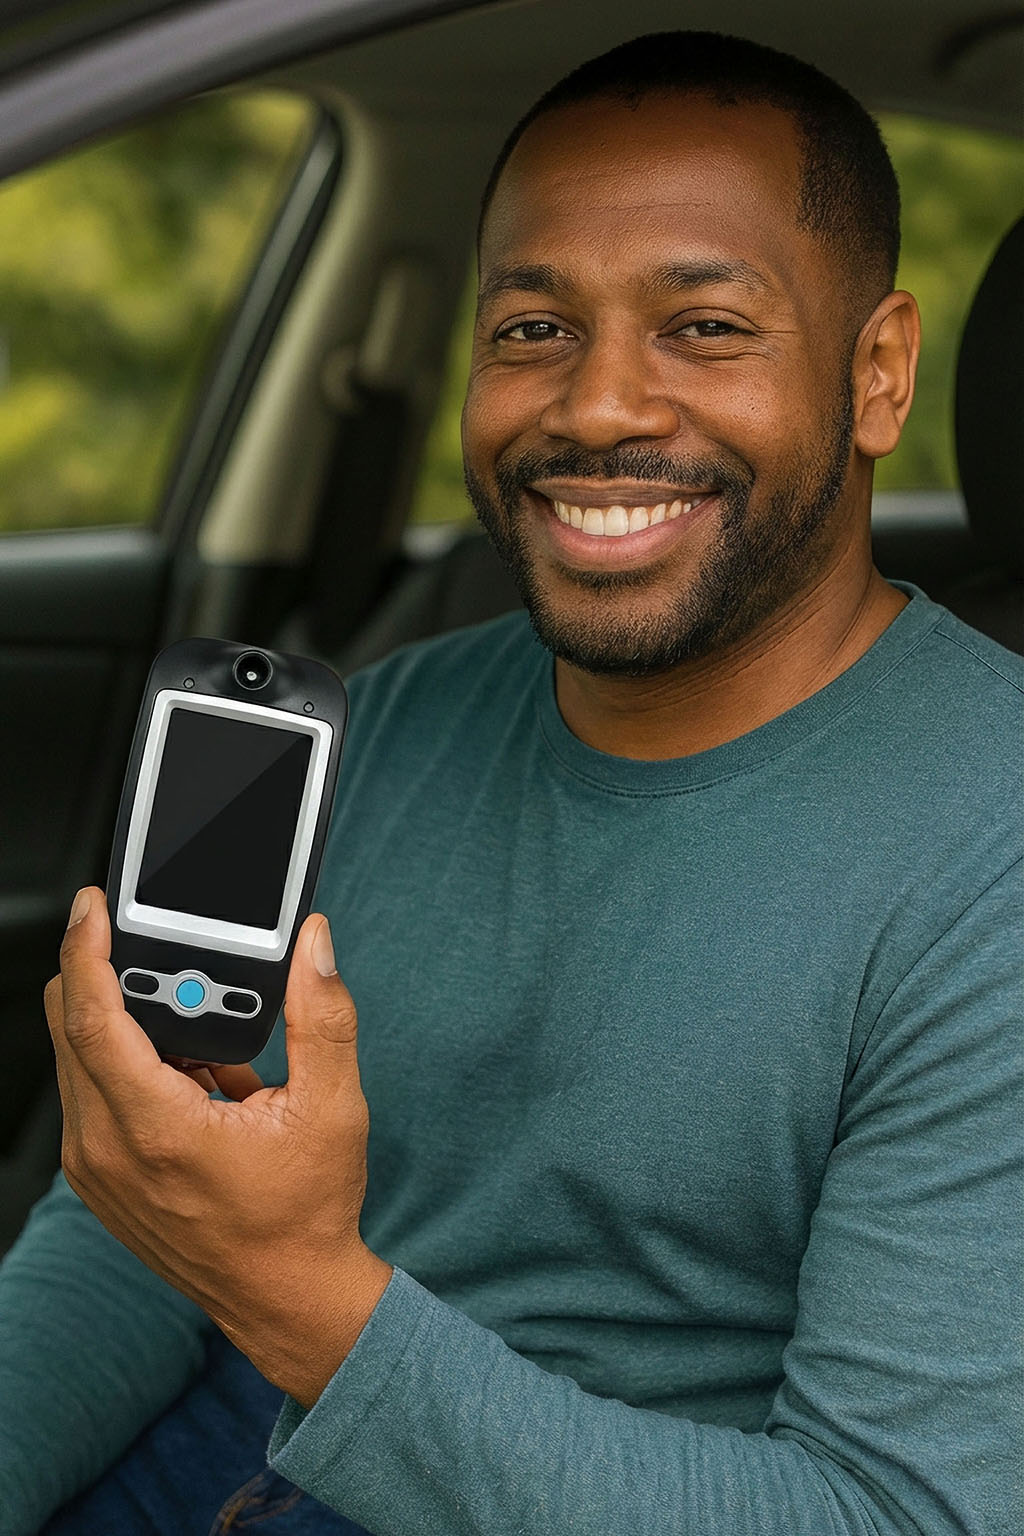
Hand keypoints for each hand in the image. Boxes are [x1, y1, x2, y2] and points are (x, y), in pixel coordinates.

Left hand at [44, 887, 392, 1408]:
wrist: (287, 1300)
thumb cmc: (305, 1213)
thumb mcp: (332, 1108)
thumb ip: (322, 1016)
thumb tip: (313, 946)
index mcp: (155, 1128)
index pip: (91, 1018)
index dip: (86, 950)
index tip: (92, 906)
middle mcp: (106, 1151)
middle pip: (71, 1029)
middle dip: (105, 973)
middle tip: (160, 950)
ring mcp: (95, 1170)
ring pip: (78, 1061)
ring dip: (124, 1023)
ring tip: (202, 1037)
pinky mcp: (99, 1181)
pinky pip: (91, 1096)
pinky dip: (128, 1065)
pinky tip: (193, 1078)